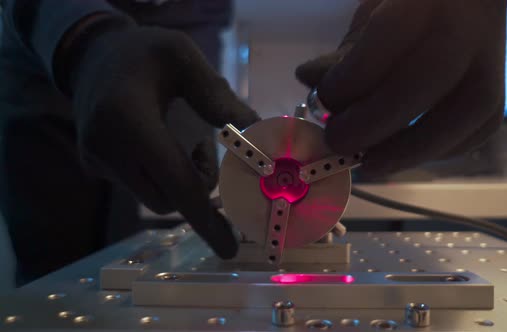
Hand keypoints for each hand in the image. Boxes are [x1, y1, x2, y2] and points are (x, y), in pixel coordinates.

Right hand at [69, 24, 258, 257]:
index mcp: (128, 121)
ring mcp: (98, 163)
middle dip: (198, 185)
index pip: (174, 183)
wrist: (92, 56)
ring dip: (181, 178)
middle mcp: (107, 149)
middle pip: (168, 198)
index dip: (205, 219)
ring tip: (185, 139)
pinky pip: (141, 186)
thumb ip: (217, 96)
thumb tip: (255, 131)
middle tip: (208, 150)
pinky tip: (163, 142)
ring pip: (156, 196)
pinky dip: (163, 174)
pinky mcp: (97, 167)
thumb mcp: (184, 55)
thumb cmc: (143, 52)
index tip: (229, 249)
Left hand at [296, 0, 506, 173]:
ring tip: (370, 164)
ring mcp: (494, 64)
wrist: (468, 8)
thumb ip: (344, 54)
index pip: (391, 35)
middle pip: (431, 78)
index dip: (354, 77)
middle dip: (378, 120)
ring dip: (412, 149)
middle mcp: (471, 27)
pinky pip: (475, 132)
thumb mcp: (371, 20)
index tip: (321, 103)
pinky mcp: (500, 98)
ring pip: (466, 112)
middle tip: (339, 142)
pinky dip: (436, 152)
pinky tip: (402, 155)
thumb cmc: (410, 13)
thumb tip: (308, 80)